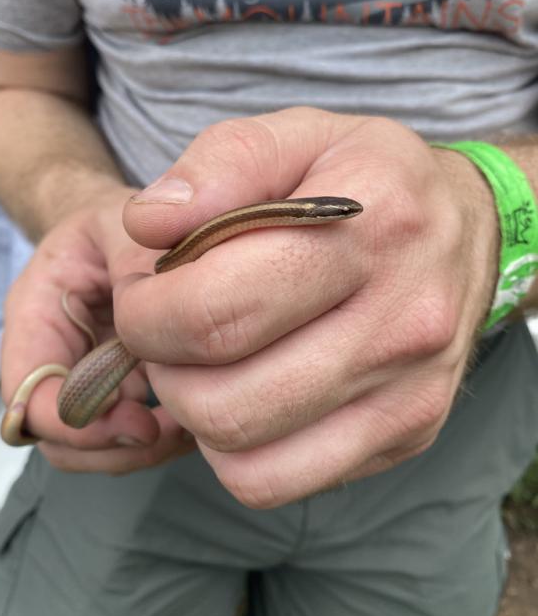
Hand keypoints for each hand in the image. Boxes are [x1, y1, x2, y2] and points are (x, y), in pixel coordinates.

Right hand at [1, 185, 193, 473]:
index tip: (139, 417)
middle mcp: (52, 357)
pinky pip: (125, 436)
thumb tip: (153, 321)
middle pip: (57, 437)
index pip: (29, 396)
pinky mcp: (116, 390)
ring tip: (187, 424)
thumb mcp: (123, 223)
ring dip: (139, 449)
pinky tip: (194, 414)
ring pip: (91, 447)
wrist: (126, 229)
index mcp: (36, 316)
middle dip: (111, 446)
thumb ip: (133, 262)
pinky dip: (160, 439)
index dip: (78, 422)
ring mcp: (83, 379)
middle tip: (167, 430)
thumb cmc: (117, 223)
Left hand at [118, 108, 498, 506]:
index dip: (145, 313)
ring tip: (205, 360)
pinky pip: (279, 481)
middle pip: (224, 400)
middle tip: (166, 328)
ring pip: (245, 456)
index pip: (216, 312)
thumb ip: (219, 164)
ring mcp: (410, 393)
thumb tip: (147, 224)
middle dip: (162, 367)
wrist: (472, 230)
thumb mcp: (300, 134)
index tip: (143, 291)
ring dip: (194, 413)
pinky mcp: (407, 434)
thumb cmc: (370, 181)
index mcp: (370, 231)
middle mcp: (402, 323)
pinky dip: (235, 451)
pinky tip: (245, 395)